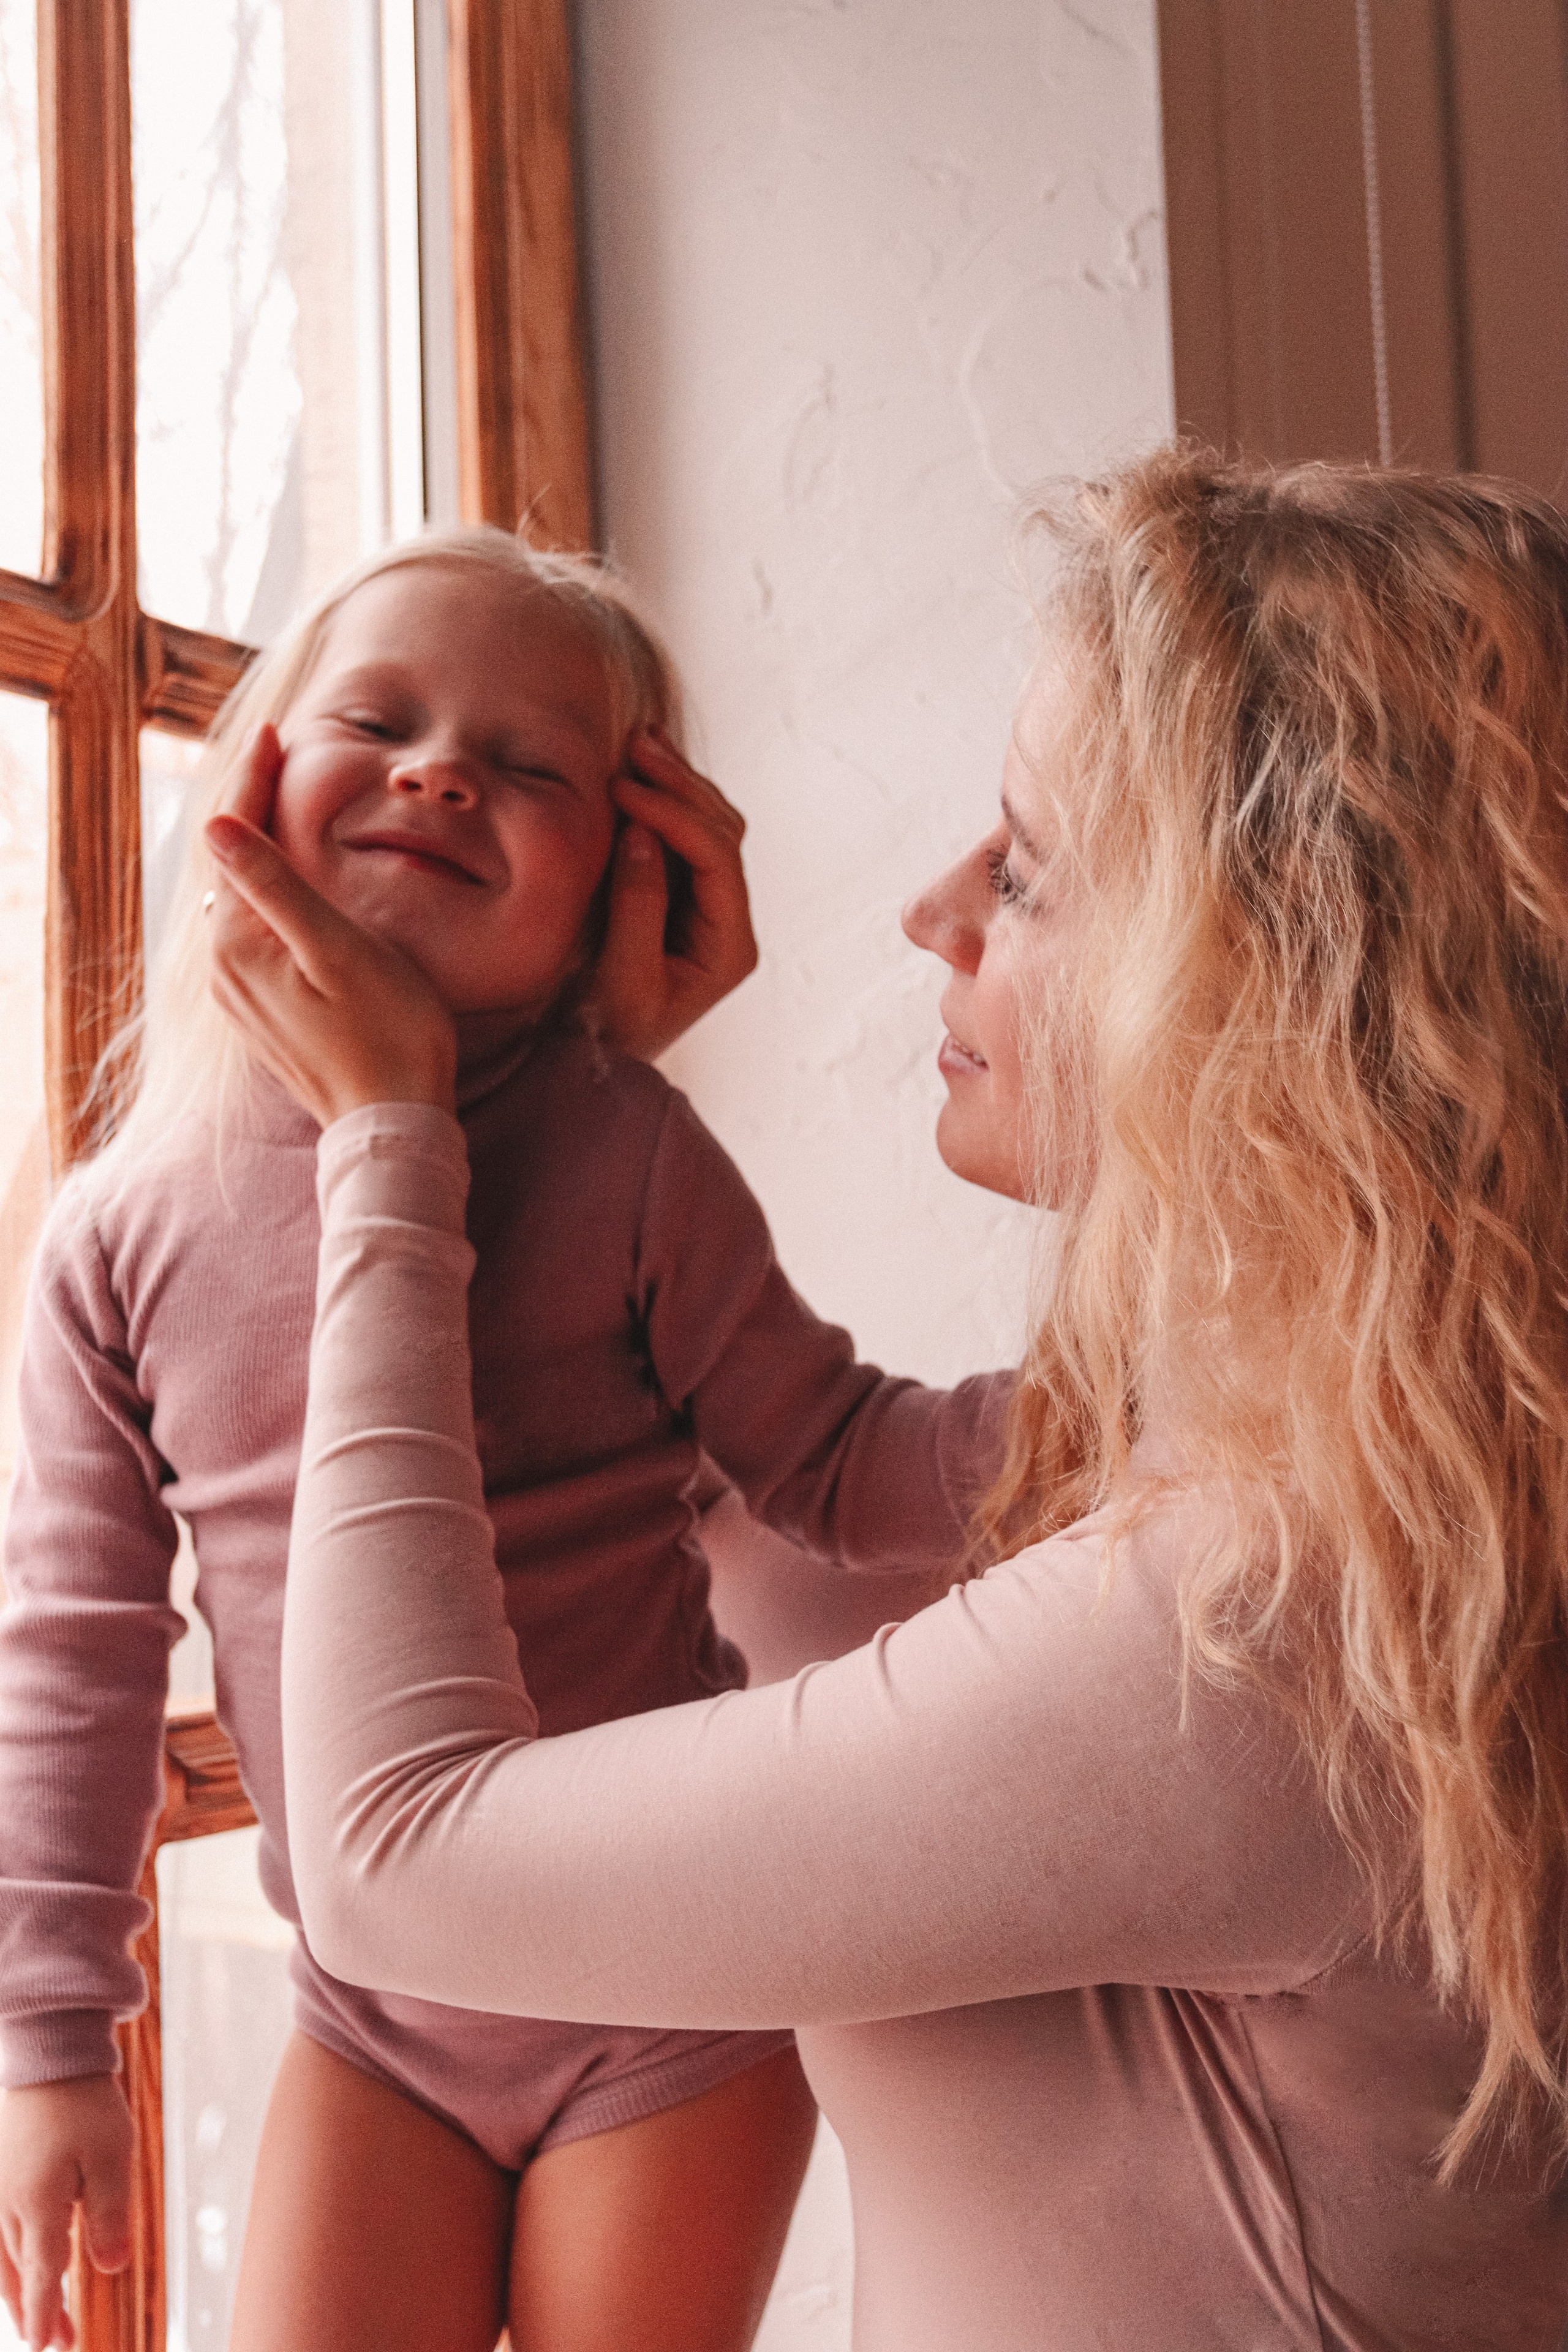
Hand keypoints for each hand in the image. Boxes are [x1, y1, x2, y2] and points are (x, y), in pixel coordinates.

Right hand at [0, 2075, 133, 2350]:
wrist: (48, 2052)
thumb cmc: (85, 2101)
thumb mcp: (112, 2155)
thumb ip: (111, 2214)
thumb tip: (111, 2268)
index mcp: (38, 2203)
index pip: (44, 2272)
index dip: (47, 2311)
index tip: (48, 2346)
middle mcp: (9, 2203)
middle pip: (23, 2269)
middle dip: (38, 2307)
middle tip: (55, 2342)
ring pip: (5, 2254)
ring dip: (20, 2288)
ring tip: (35, 2317)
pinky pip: (0, 2231)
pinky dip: (9, 2258)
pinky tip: (20, 2266)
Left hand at [204, 727, 457, 1127]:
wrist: (392, 1121)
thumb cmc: (387, 1033)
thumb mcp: (336, 948)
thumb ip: (274, 886)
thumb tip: (215, 828)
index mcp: (239, 944)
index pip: (235, 841)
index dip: (253, 783)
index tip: (273, 733)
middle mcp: (225, 968)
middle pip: (230, 867)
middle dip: (249, 807)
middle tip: (271, 752)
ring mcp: (242, 995)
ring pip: (239, 900)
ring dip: (257, 848)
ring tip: (276, 800)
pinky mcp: (264, 1012)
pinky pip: (252, 933)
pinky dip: (266, 892)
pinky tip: (285, 879)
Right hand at [589, 729, 758, 1059]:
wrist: (594, 1066)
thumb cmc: (608, 1034)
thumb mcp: (622, 979)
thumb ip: (637, 907)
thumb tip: (643, 833)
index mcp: (730, 947)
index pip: (717, 860)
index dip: (674, 816)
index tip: (625, 790)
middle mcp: (729, 923)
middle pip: (723, 833)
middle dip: (681, 785)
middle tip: (635, 744)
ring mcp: (708, 908)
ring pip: (709, 826)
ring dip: (677, 781)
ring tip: (638, 740)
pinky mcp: (680, 899)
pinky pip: (683, 836)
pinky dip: (664, 799)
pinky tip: (639, 768)